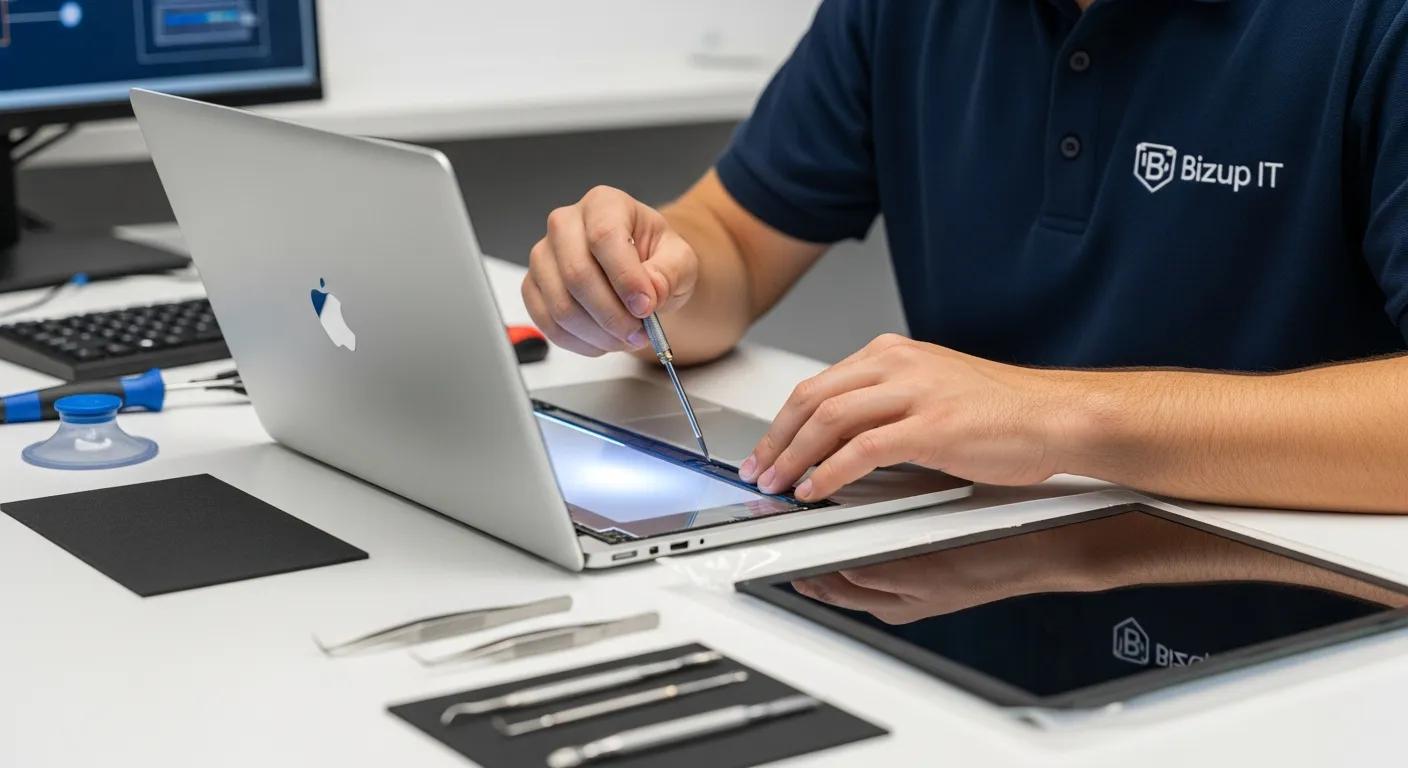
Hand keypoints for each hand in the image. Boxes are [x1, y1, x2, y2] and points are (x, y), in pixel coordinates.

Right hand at [522, 186, 698, 355]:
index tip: (645, 307)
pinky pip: (548, 324)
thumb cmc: (654, 259)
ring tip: (626, 338)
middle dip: (613, 315)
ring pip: (561, 305)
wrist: (636, 272)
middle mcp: (565, 224)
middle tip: (640, 333)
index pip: (604, 236)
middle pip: (577, 274)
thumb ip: (669, 273)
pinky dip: (581, 342)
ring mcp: (543, 256)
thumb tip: (649, 293)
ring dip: (599, 334)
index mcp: (604, 204)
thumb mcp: (679, 260)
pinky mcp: (533, 288)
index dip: (625, 277)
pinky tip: (604, 341)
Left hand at [740, 334, 1083, 499]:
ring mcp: (915, 391)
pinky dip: (831, 472)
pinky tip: (817, 489)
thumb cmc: (1003, 412)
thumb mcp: (931, 392)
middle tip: (759, 472)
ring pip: (830, 419)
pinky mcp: (932, 425)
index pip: (818, 384)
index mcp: (894, 353)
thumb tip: (834, 442)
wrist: (1057, 415)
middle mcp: (899, 363)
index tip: (765, 449)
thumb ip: (884, 405)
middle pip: (813, 398)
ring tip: (779, 486)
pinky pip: (864, 448)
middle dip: (776, 440)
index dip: (782, 421)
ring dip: (795, 457)